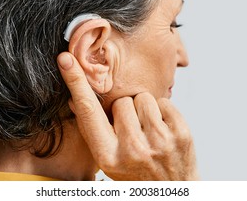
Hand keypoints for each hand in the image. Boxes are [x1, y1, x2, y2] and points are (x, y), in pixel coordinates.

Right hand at [57, 52, 198, 179]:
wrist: (172, 190)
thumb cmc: (136, 173)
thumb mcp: (109, 158)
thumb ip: (94, 130)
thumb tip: (77, 97)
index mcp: (108, 156)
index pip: (87, 111)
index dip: (75, 82)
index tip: (66, 59)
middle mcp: (133, 149)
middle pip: (121, 101)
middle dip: (125, 110)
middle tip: (132, 130)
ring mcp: (160, 142)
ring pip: (143, 98)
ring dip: (143, 109)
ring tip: (147, 130)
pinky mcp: (181, 134)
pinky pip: (163, 102)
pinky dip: (161, 111)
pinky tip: (162, 130)